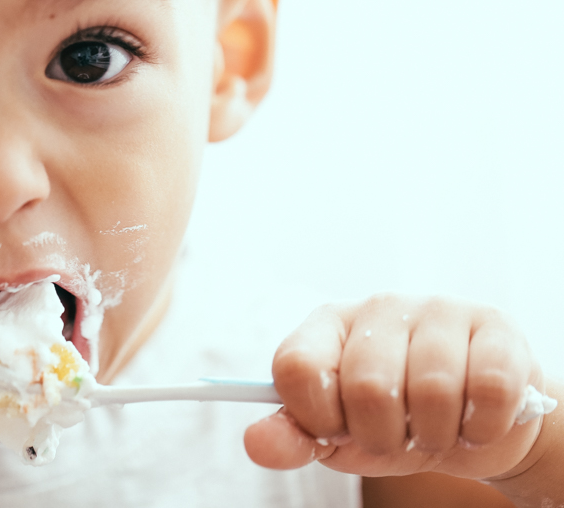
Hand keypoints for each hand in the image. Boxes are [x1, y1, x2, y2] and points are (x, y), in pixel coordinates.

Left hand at [245, 294, 545, 479]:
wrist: (475, 425)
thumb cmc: (394, 424)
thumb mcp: (337, 437)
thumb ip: (294, 438)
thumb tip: (257, 444)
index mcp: (327, 326)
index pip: (296, 366)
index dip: (315, 415)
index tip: (335, 430)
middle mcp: (378, 306)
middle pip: (365, 385)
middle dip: (381, 434)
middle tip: (395, 434)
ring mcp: (437, 308)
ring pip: (431, 390)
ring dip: (435, 434)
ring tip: (434, 427)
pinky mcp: (493, 324)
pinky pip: (489, 389)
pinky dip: (482, 425)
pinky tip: (474, 419)